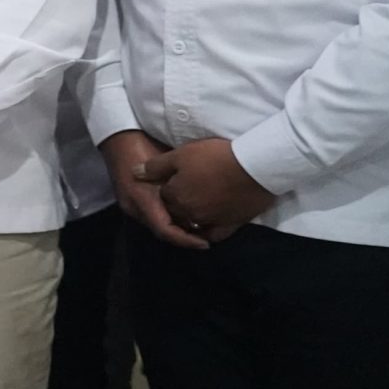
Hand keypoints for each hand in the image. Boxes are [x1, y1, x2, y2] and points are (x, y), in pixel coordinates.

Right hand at [101, 129, 207, 248]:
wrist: (118, 135)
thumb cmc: (144, 143)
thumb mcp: (166, 161)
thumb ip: (179, 182)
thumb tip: (203, 199)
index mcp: (141, 198)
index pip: (165, 230)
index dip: (186, 240)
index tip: (206, 244)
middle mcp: (134, 207)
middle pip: (162, 231)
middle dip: (184, 236)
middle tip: (209, 237)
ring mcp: (131, 205)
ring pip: (158, 224)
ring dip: (178, 228)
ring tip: (201, 227)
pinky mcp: (132, 200)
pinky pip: (153, 216)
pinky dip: (170, 219)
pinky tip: (185, 214)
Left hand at [140, 137, 275, 241]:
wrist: (254, 166)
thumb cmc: (215, 157)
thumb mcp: (181, 154)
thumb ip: (156, 167)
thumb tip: (134, 173)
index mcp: (176, 196)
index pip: (163, 196)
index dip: (167, 186)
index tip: (173, 178)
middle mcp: (190, 213)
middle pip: (176, 211)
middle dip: (176, 203)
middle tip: (184, 191)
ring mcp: (211, 221)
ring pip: (193, 224)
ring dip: (190, 218)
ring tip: (195, 206)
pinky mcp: (232, 224)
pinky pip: (215, 234)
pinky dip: (209, 232)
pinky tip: (209, 227)